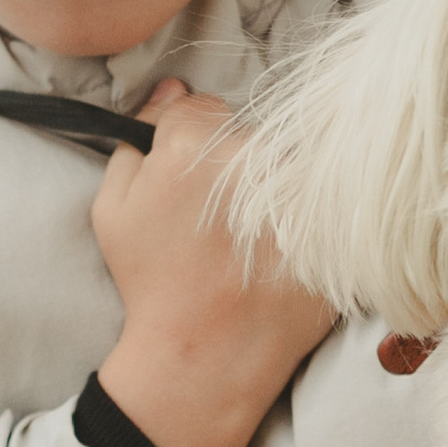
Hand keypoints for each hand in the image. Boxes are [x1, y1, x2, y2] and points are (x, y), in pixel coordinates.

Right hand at [92, 82, 336, 446]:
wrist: (204, 354)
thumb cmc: (151, 283)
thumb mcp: (114, 208)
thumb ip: (135, 140)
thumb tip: (170, 92)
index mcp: (196, 142)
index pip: (198, 108)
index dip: (187, 143)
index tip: (186, 180)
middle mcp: (254, 155)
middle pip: (246, 134)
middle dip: (232, 164)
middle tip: (218, 217)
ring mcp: (299, 186)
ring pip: (285, 163)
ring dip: (271, 188)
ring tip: (250, 239)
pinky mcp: (333, 222)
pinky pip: (320, 199)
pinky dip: (305, 217)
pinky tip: (280, 252)